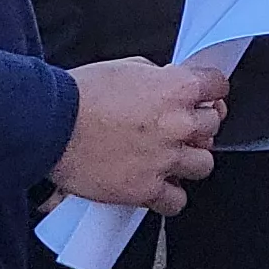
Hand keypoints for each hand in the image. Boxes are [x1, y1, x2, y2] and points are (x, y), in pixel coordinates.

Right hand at [52, 58, 227, 213]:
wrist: (50, 126)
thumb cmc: (81, 94)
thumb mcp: (126, 67)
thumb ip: (158, 78)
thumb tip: (168, 85)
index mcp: (176, 89)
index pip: (218, 85)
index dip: (210, 90)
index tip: (203, 96)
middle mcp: (178, 125)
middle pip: (213, 126)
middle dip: (197, 123)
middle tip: (177, 125)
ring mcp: (165, 159)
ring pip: (203, 164)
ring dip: (189, 160)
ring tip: (168, 156)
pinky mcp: (146, 189)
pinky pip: (177, 200)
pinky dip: (170, 195)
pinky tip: (158, 184)